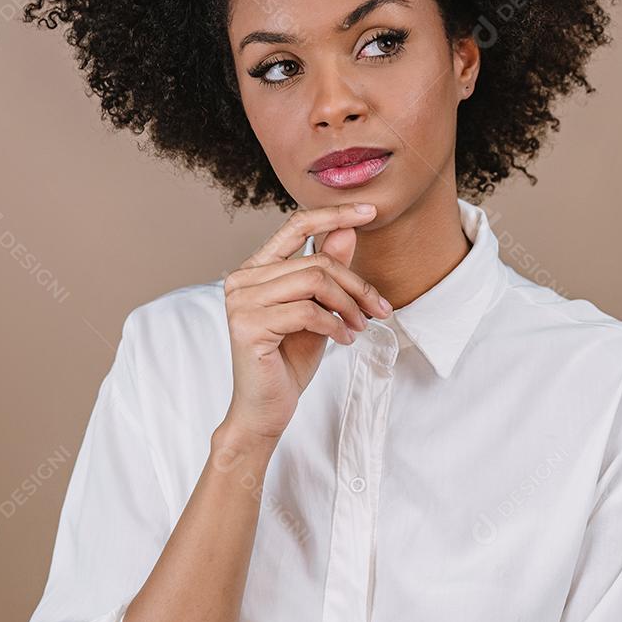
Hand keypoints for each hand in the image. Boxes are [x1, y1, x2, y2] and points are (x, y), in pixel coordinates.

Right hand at [218, 202, 391, 442]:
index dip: (334, 214)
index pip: (295, 225)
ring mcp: (241, 301)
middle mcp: (242, 279)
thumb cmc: (289, 359)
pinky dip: (335, 324)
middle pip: (315, 261)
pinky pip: (307, 311)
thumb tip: (348, 230)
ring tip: (360, 326)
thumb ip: (328, 269)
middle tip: (379, 309)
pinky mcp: (247, 325)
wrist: (265, 410)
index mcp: (255, 269)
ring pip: (314, 282)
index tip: (370, 210)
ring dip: (348, 305)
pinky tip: (344, 339)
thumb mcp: (318, 309)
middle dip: (356, 284)